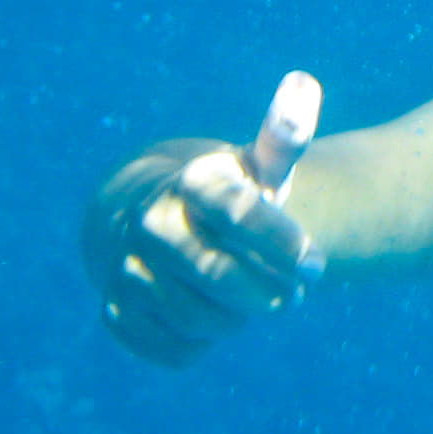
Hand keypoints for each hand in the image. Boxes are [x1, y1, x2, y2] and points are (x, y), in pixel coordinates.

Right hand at [86, 73, 324, 366]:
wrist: (153, 222)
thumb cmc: (225, 199)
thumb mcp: (258, 170)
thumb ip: (285, 137)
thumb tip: (304, 84)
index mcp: (192, 181)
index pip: (244, 215)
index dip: (287, 247)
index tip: (315, 265)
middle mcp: (150, 220)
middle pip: (223, 279)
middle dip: (266, 294)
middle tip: (287, 293)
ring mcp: (126, 267)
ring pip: (202, 320)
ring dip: (235, 319)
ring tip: (242, 300)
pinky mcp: (117, 313)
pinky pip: (179, 349)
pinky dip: (202, 342)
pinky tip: (203, 314)